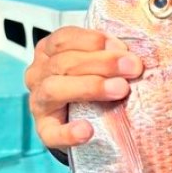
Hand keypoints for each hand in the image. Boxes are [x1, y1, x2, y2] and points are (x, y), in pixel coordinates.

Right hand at [23, 26, 143, 149]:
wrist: (87, 124)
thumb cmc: (92, 83)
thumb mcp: (95, 63)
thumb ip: (107, 54)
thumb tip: (130, 54)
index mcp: (47, 52)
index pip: (63, 39)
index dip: (92, 40)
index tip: (121, 47)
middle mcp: (38, 75)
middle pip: (64, 63)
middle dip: (102, 63)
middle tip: (133, 67)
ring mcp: (38, 103)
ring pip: (55, 89)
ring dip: (90, 87)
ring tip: (120, 89)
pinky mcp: (45, 131)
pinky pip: (52, 133)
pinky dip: (68, 132)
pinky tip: (87, 130)